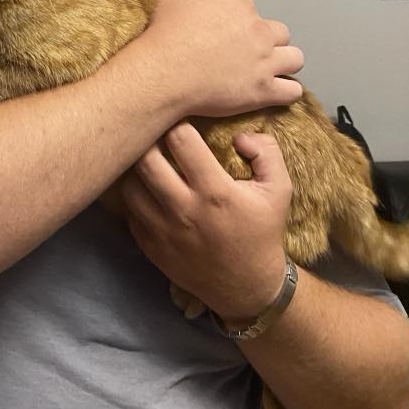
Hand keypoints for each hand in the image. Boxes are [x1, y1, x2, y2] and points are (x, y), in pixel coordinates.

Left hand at [121, 123, 291, 323]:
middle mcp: (184, 210)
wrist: (247, 287)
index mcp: (216, 192)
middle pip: (145, 159)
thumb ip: (266, 152)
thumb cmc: (262, 232)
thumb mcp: (280, 190)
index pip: (180, 140)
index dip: (179, 124)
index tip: (182, 121)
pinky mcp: (150, 247)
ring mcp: (163, 231)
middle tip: (157, 135)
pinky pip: (128, 212)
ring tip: (150, 160)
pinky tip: (149, 189)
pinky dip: (135, 196)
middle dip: (150, 140)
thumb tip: (239, 135)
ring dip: (138, 168)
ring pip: (130, 185)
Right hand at [141, 0, 303, 116]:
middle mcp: (257, 30)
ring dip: (284, 65)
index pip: (253, 13)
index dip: (243, 27)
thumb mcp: (169, 1)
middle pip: (280, 33)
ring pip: (295, 58)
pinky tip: (273, 94)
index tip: (230, 38)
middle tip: (251, 56)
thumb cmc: (163, 38)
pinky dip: (285, 92)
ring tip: (268, 74)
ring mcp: (264, 60)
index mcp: (238, 6)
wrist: (162, 73)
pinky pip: (292, 90)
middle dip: (269, 43)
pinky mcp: (264, 90)